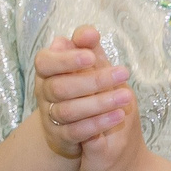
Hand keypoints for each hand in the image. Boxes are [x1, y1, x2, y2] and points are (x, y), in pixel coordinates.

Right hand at [32, 26, 141, 170]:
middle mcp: (44, 94)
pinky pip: (76, 132)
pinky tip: (118, 116)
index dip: (65, 60)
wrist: (84, 130)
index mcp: (47, 73)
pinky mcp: (61, 138)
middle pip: (59, 87)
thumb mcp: (89, 68)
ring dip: (99, 103)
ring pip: (68, 110)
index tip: (91, 56)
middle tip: (123, 72)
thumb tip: (87, 32)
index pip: (44, 62)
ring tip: (127, 96)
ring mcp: (50, 117)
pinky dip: (98, 123)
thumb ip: (87, 48)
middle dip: (92, 80)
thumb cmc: (87, 91)